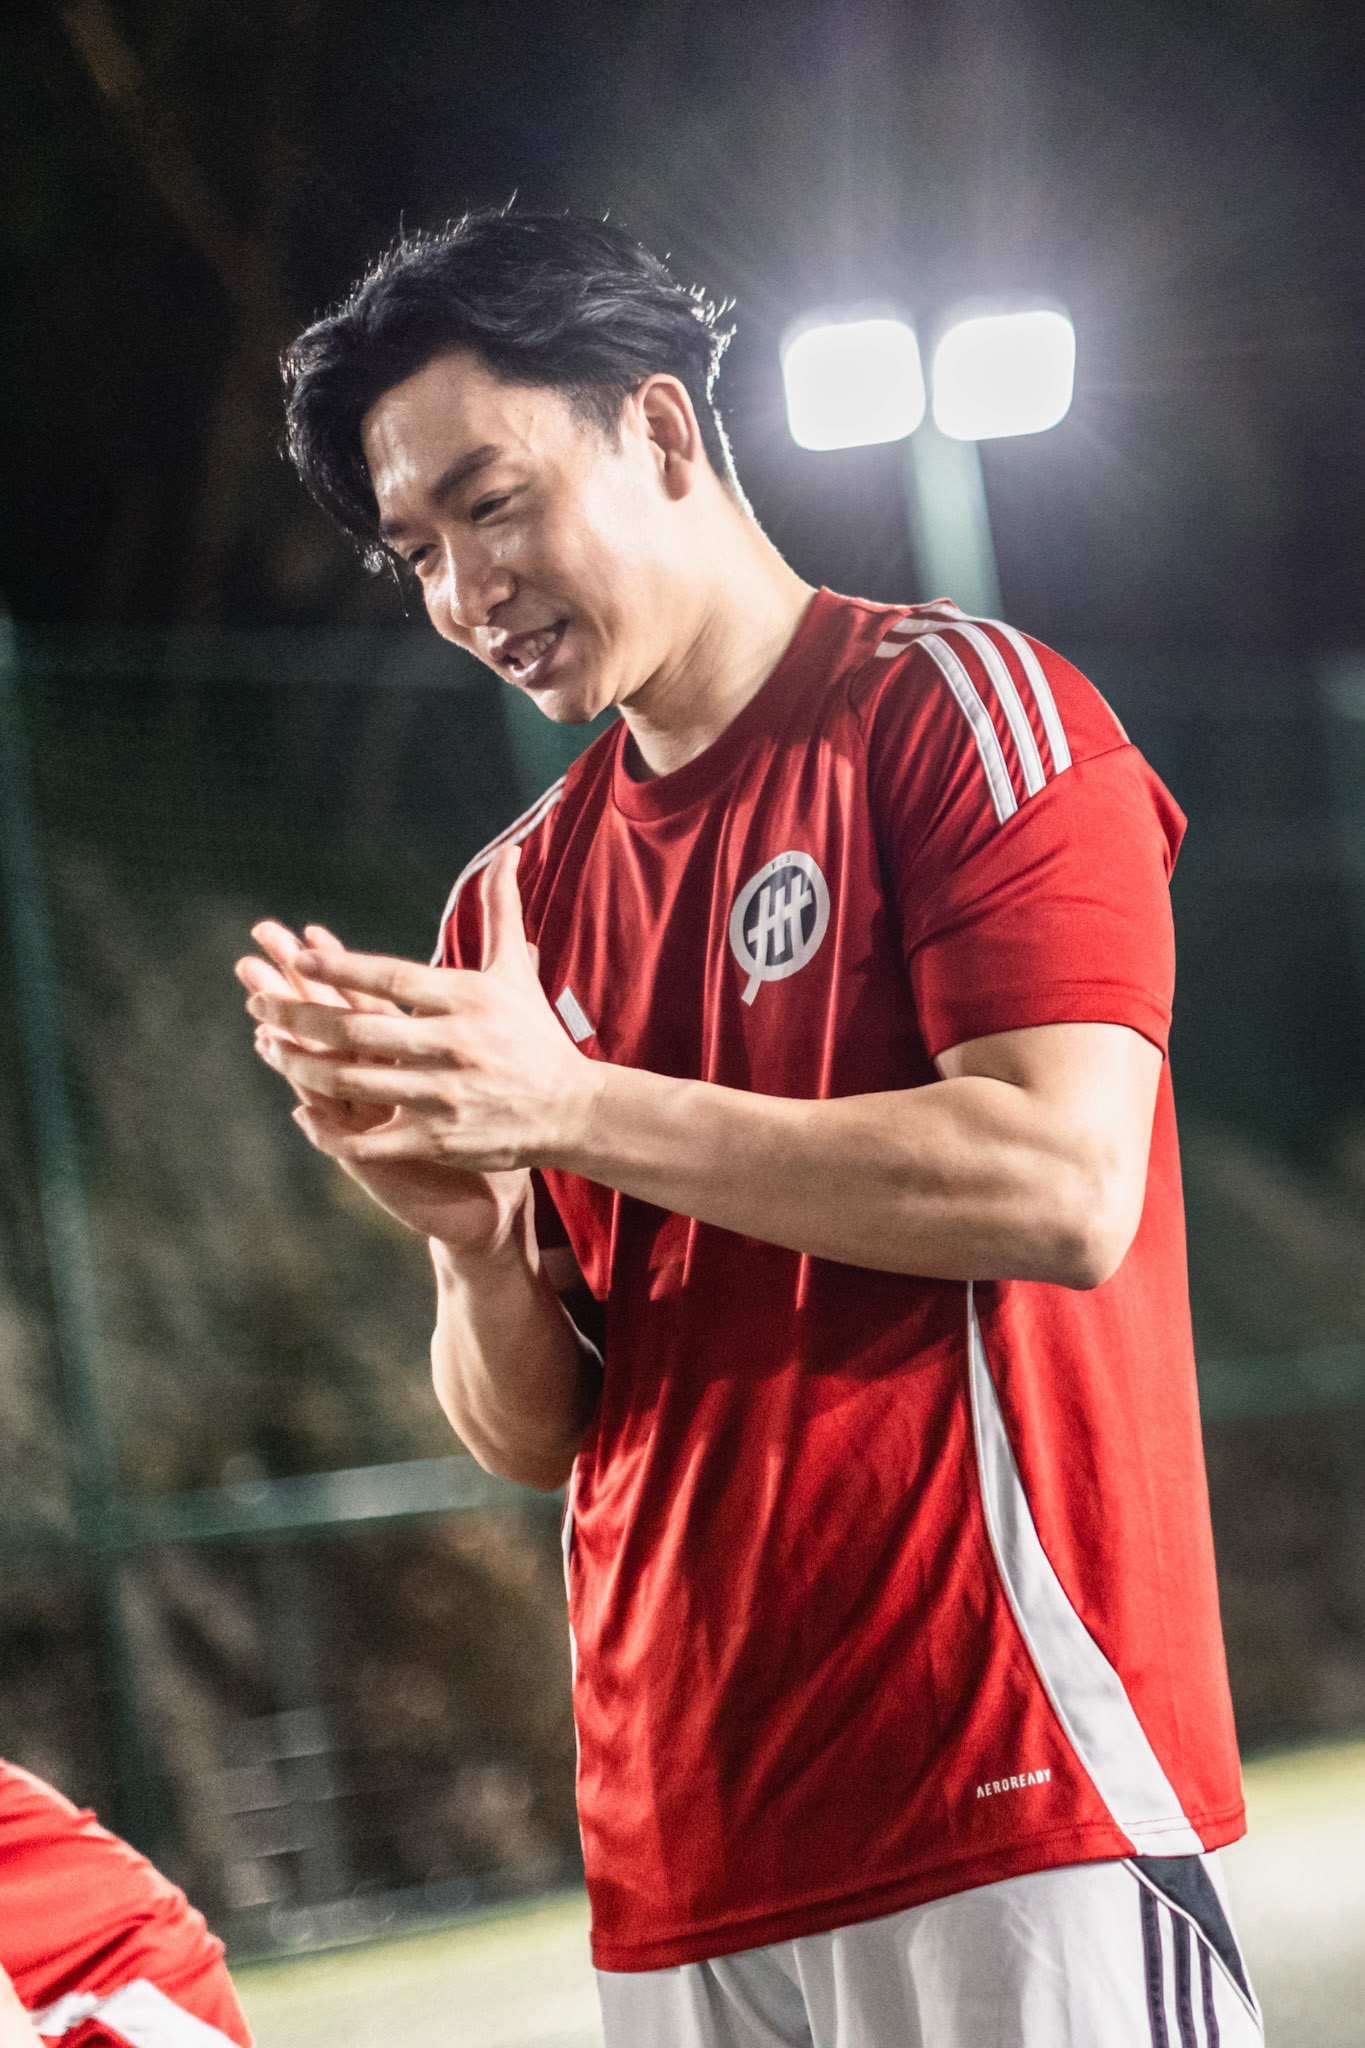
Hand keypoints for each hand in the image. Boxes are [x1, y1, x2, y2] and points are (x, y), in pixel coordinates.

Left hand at [239, 842, 603, 1189]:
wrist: (573, 1109)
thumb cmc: (534, 1034)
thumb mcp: (515, 971)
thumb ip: (501, 910)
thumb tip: (507, 852)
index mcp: (466, 999)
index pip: (393, 979)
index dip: (344, 968)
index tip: (300, 956)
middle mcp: (454, 1045)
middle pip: (362, 1031)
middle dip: (301, 1016)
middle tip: (256, 999)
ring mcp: (445, 1096)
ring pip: (357, 1082)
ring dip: (304, 1066)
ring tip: (268, 1047)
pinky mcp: (441, 1138)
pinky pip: (374, 1140)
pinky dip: (334, 1132)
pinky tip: (304, 1115)